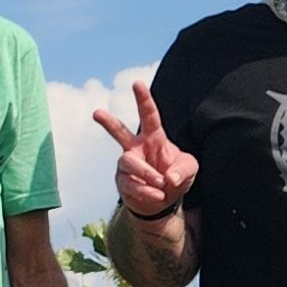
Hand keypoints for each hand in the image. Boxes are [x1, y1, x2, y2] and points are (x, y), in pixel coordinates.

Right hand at [91, 79, 196, 223]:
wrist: (163, 202)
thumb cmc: (176, 177)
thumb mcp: (190, 169)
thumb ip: (183, 169)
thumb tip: (169, 177)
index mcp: (154, 138)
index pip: (149, 115)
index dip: (143, 99)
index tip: (136, 83)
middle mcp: (136, 148)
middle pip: (120, 132)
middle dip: (108, 123)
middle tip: (96, 113)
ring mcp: (127, 165)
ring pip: (128, 162)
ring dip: (147, 173)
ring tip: (161, 184)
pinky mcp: (122, 182)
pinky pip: (130, 184)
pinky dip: (146, 191)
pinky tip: (157, 195)